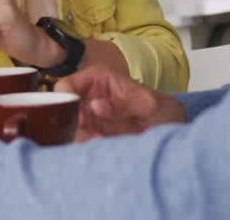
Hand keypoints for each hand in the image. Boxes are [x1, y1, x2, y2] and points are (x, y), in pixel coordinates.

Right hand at [55, 66, 185, 140]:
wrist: (169, 127)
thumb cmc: (158, 108)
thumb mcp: (145, 103)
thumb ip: (121, 104)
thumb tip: (94, 107)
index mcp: (96, 78)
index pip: (65, 86)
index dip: (65, 100)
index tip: (76, 118)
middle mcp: (86, 97)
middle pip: (60, 109)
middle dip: (68, 123)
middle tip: (86, 134)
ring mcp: (86, 118)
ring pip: (66, 128)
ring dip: (76, 138)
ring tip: (98, 142)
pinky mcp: (89, 136)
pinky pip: (78, 142)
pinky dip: (85, 147)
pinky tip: (99, 150)